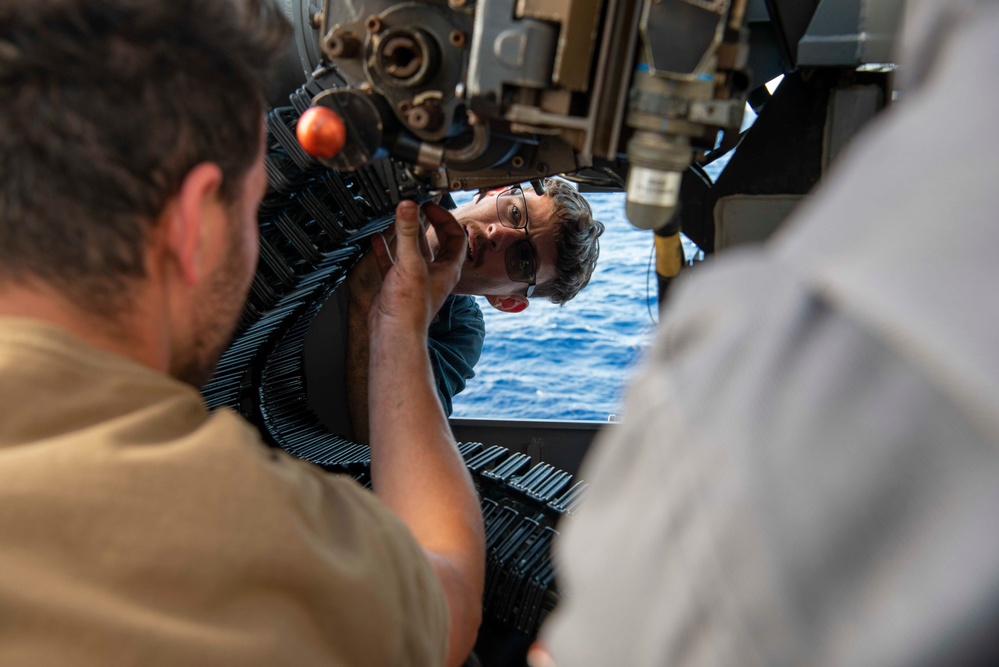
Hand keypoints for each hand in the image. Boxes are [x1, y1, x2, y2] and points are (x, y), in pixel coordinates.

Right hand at [369, 201, 464, 332]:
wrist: (393, 333)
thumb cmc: (409, 308)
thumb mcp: (410, 263)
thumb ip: (408, 233)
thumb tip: (408, 207)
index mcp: (447, 269)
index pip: (455, 237)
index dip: (445, 218)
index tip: (430, 207)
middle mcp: (434, 274)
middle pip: (436, 243)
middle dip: (428, 224)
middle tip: (419, 209)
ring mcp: (416, 280)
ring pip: (414, 252)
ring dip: (407, 235)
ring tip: (399, 219)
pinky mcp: (397, 286)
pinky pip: (393, 263)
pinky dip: (385, 250)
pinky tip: (377, 240)